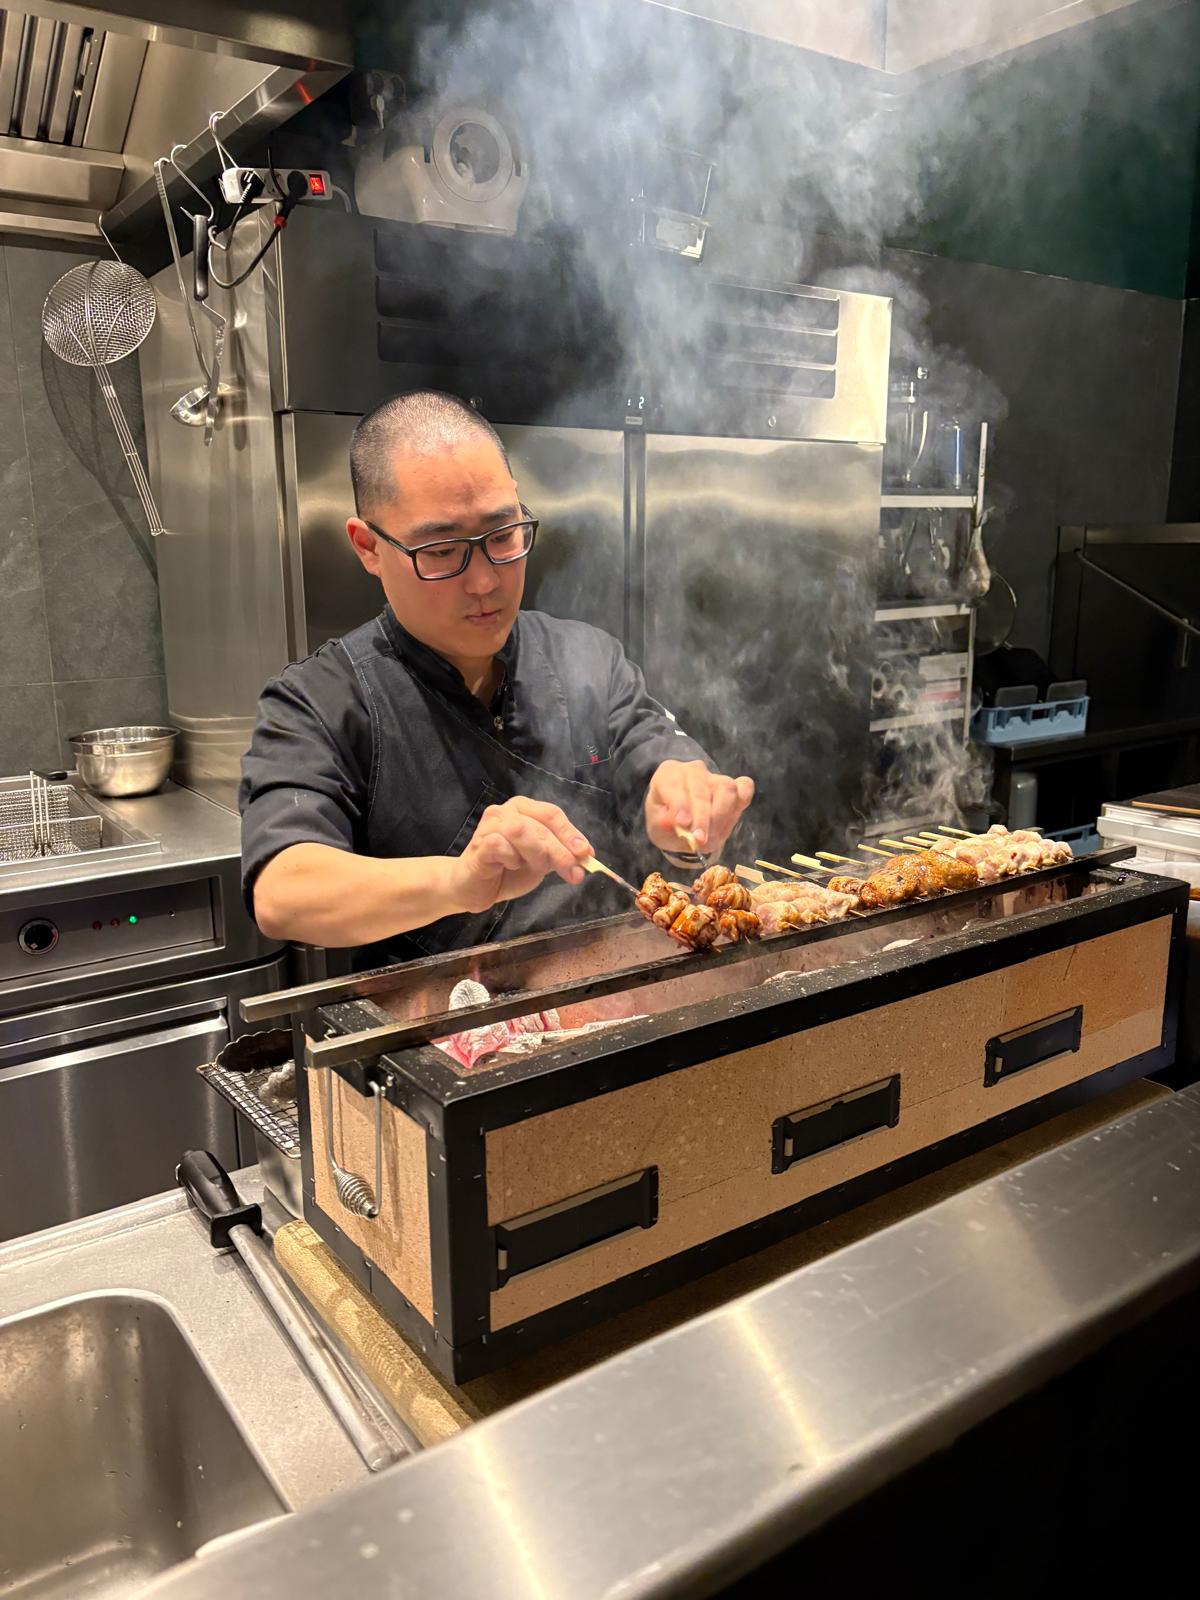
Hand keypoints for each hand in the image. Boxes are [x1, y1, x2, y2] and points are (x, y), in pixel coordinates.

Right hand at [448, 797, 591, 913]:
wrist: (472, 887)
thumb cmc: (506, 870)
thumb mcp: (541, 861)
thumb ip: (560, 853)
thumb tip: (586, 854)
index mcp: (523, 809)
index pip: (552, 814)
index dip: (571, 833)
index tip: (586, 853)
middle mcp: (506, 811)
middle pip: (541, 826)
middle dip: (561, 851)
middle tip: (574, 873)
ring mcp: (489, 826)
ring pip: (521, 831)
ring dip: (537, 854)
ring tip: (537, 869)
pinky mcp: (479, 844)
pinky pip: (500, 846)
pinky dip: (512, 859)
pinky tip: (510, 866)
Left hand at [645, 759, 754, 857]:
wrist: (682, 820)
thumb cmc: (666, 819)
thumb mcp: (657, 825)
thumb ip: (665, 823)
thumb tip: (681, 824)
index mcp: (667, 775)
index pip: (673, 786)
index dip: (680, 805)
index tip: (683, 823)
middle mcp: (692, 771)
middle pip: (701, 791)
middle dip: (702, 819)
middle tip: (700, 840)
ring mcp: (715, 776)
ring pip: (726, 789)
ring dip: (721, 817)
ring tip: (712, 836)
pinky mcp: (734, 785)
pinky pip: (744, 787)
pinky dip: (743, 801)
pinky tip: (732, 818)